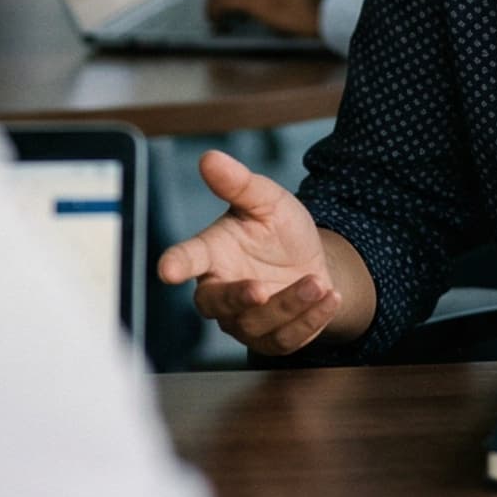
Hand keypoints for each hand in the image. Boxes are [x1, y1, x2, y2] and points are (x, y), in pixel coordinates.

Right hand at [156, 150, 342, 354]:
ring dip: (289, 304)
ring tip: (317, 282)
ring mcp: (244, 320)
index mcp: (213, 253)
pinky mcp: (271, 339)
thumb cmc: (279, 230)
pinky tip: (329, 297)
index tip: (167, 269)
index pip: (188, 258)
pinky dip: (310, 318)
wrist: (313, 260)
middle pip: (216, 303)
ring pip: (256, 323)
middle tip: (259, 290)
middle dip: (237, 298)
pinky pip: (285, 337)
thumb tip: (209, 157)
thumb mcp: (267, 200)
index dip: (176, 264)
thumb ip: (239, 183)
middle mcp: (221, 290)